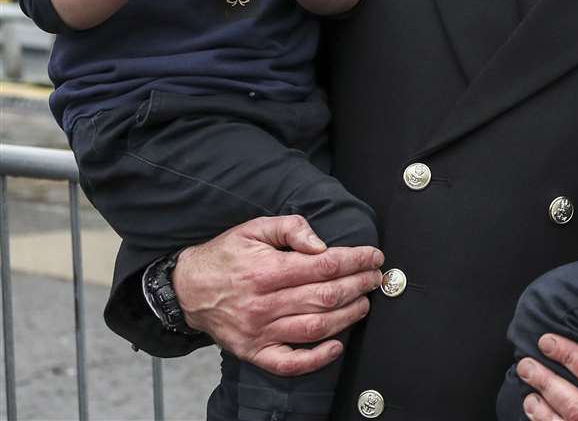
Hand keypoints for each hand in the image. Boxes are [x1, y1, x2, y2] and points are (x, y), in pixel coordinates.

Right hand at [173, 215, 383, 376]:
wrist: (187, 290)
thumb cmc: (225, 255)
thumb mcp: (254, 228)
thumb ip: (290, 228)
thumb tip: (321, 244)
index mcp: (266, 271)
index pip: (324, 266)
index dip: (355, 260)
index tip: (373, 256)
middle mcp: (263, 304)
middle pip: (325, 296)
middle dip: (358, 285)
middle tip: (376, 278)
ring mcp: (259, 332)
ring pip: (315, 328)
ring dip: (348, 316)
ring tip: (365, 303)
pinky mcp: (254, 352)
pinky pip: (289, 363)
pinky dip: (316, 359)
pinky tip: (337, 347)